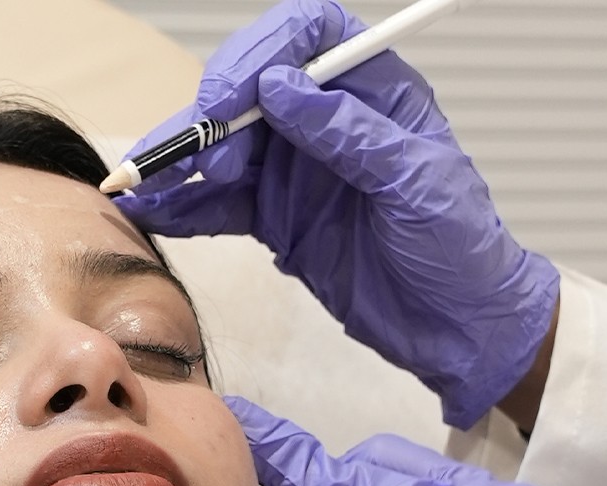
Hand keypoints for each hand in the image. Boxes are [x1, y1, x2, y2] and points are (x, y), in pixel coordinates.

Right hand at [119, 0, 559, 428]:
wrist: (461, 328)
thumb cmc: (462, 249)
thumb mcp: (416, 184)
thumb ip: (350, 134)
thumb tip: (285, 88)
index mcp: (372, 92)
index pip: (308, 35)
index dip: (261, 51)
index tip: (232, 97)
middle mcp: (326, 121)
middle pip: (250, 88)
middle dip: (212, 116)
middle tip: (200, 156)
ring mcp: (297, 169)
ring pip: (223, 146)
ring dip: (182, 161)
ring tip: (144, 183)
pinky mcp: (277, 218)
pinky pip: (219, 203)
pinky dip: (183, 206)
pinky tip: (151, 212)